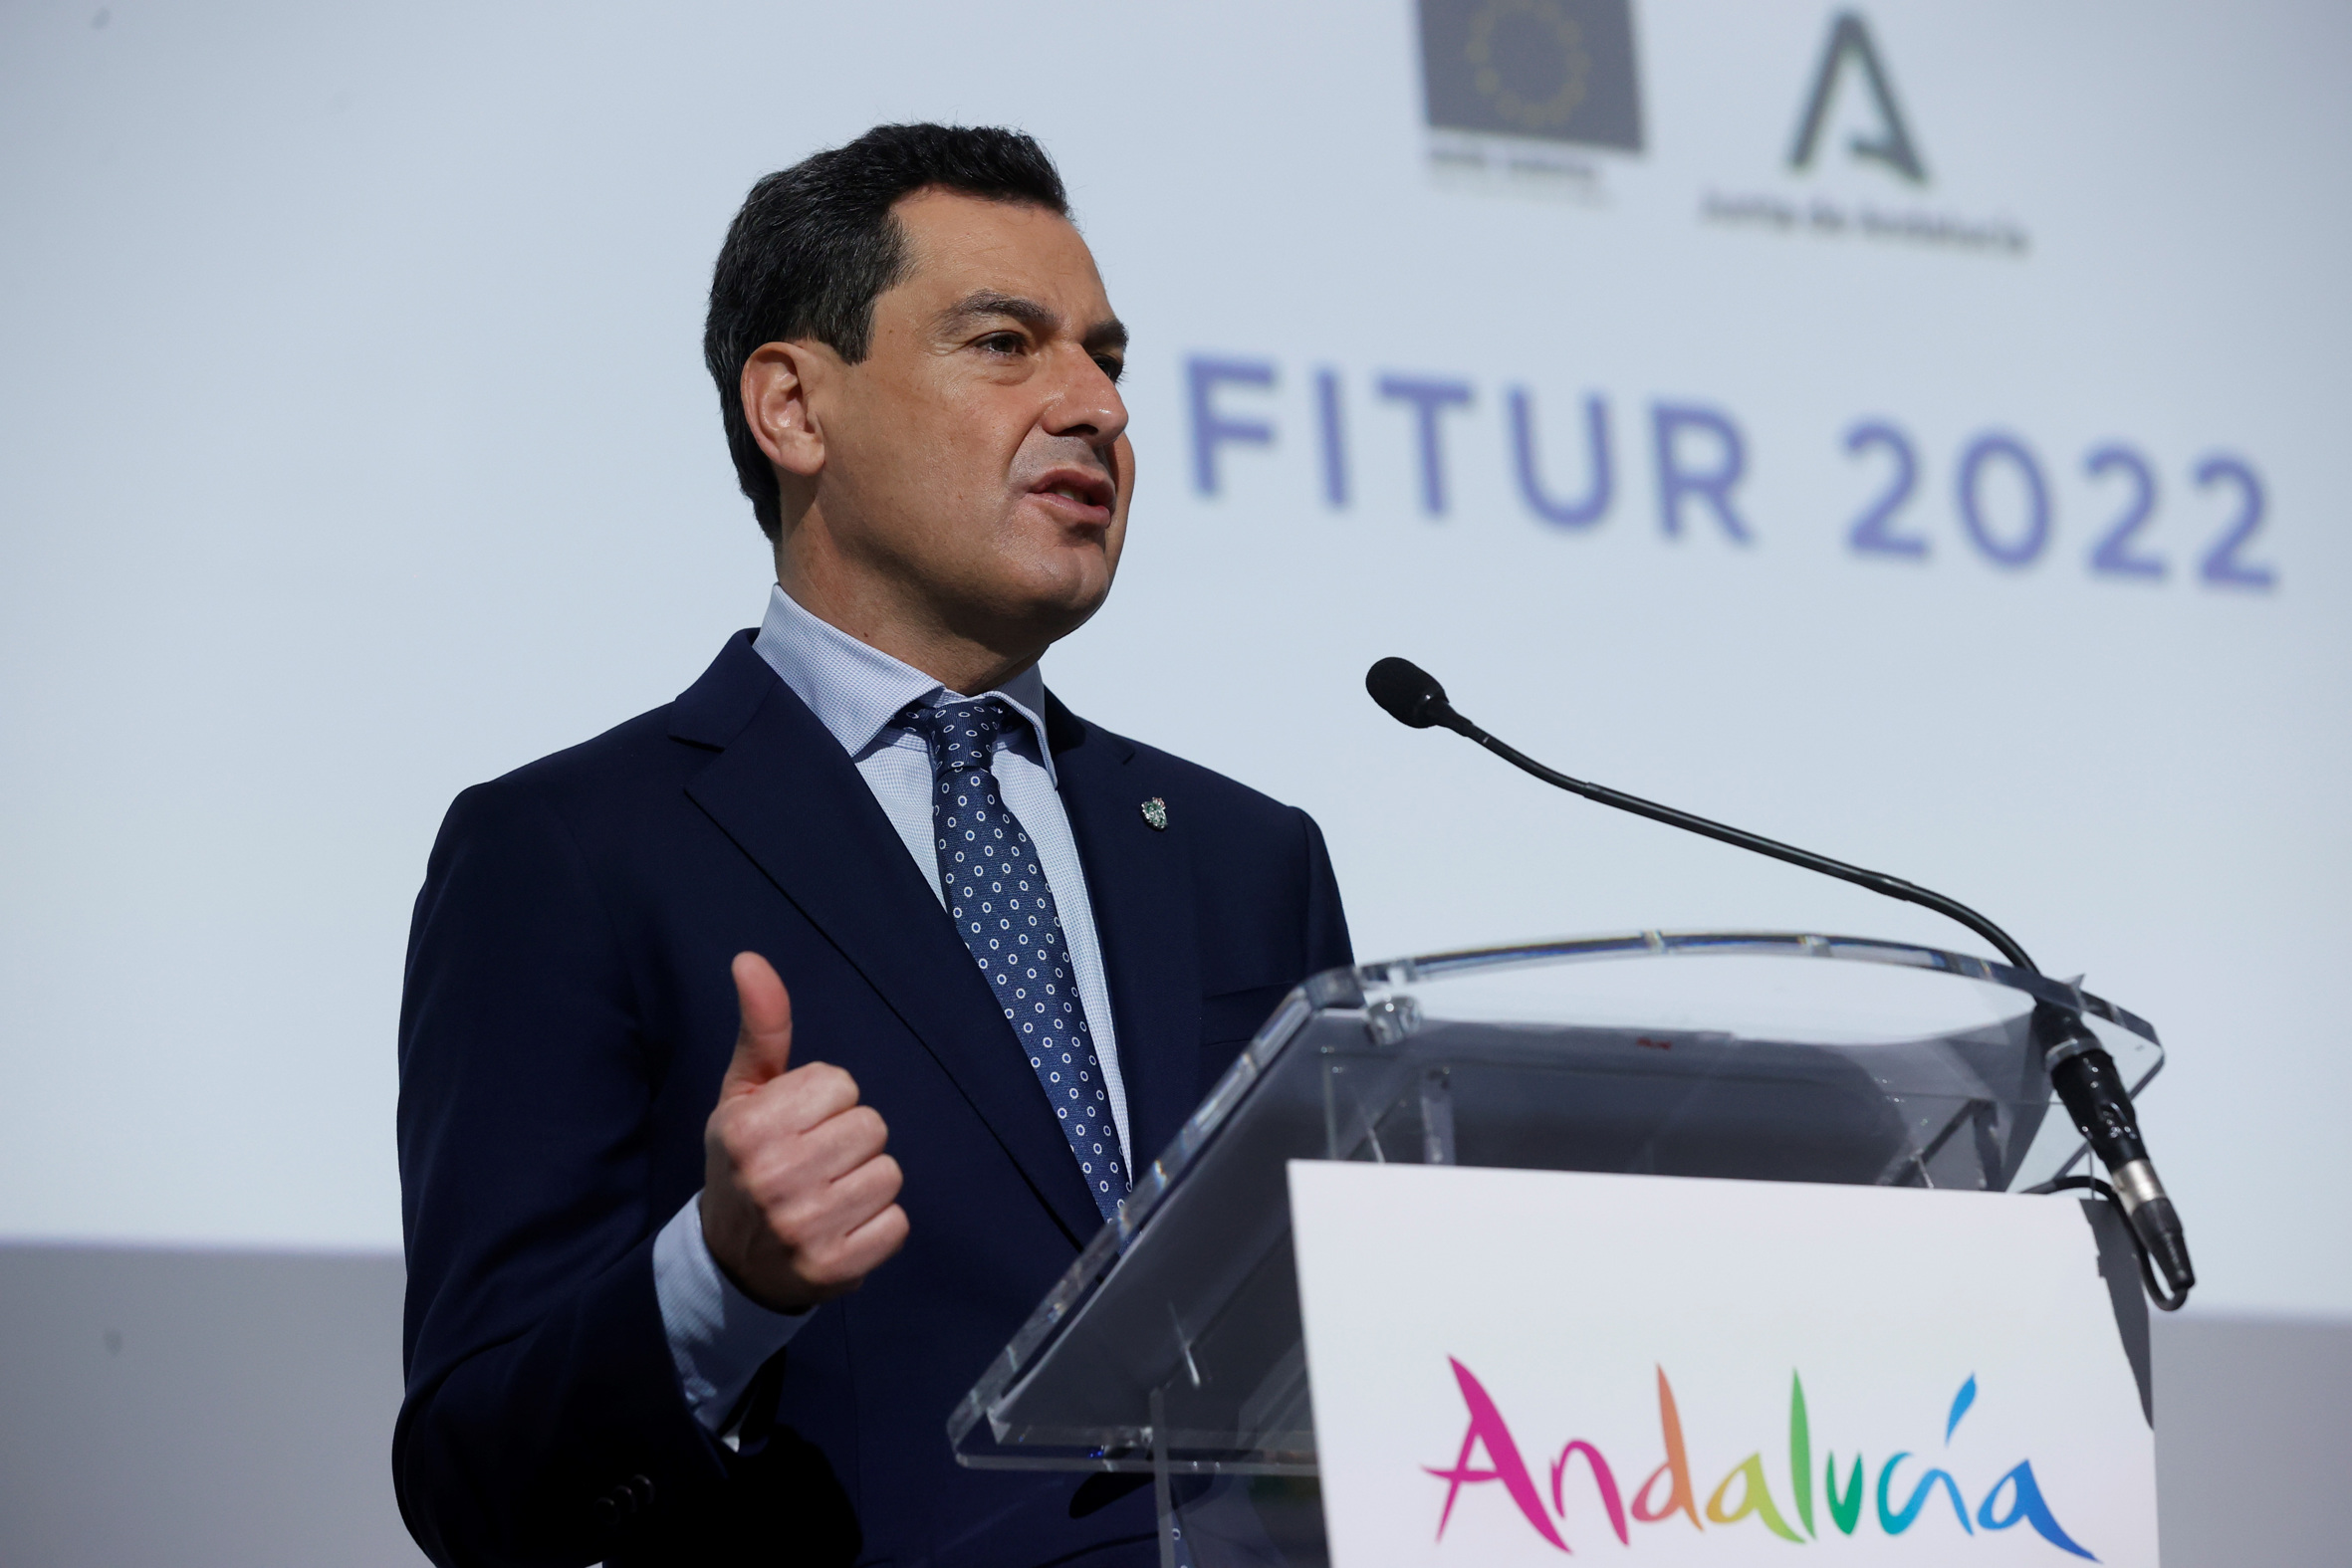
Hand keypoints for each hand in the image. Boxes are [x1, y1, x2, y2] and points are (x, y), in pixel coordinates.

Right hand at [700, 952, 908, 1311]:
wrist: (733, 1261)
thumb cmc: (746, 1162)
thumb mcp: (744, 1095)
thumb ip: (761, 1029)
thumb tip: (750, 959)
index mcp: (750, 1129)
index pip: (841, 1084)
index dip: (827, 1102)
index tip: (798, 1127)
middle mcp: (774, 1177)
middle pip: (871, 1127)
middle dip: (850, 1140)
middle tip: (816, 1163)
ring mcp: (805, 1227)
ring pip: (889, 1173)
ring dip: (867, 1182)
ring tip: (829, 1194)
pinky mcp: (834, 1268)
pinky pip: (897, 1223)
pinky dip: (878, 1226)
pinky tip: (843, 1228)